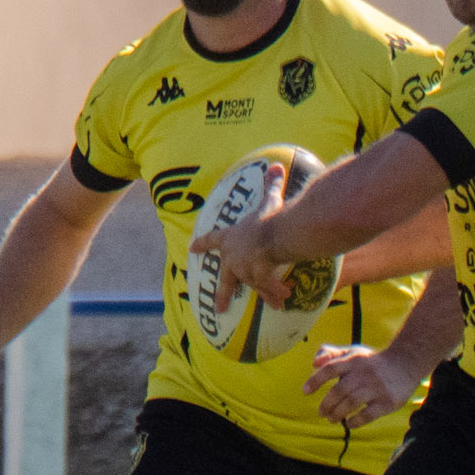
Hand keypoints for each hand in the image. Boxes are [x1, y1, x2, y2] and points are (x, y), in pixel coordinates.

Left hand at [190, 163, 289, 311]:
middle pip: (226, 279)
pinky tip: (283, 301)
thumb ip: (271, 185)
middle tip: (220, 308)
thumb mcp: (269, 200)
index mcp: (230, 238)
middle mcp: (233, 257)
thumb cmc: (268, 217)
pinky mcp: (255, 278)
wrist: (273, 234)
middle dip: (223, 295)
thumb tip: (276, 166)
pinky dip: (275, 294)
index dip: (202, 244)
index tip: (192, 249)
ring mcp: (242, 269)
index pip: (212, 240)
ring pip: (253, 285)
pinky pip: (266, 289)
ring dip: (265, 293)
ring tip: (277, 302)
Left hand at [303, 344, 419, 428]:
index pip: (330, 369)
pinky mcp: (387, 401)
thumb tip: (314, 363)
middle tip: (322, 412)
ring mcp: (376, 388)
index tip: (305, 392)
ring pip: (351, 403)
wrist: (406, 363)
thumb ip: (331, 355)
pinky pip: (367, 415)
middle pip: (339, 390)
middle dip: (326, 404)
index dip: (315, 380)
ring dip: (337, 414)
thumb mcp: (353, 352)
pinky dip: (355, 421)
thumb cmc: (373, 361)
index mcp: (354, 360)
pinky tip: (349, 423)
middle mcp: (364, 373)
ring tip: (332, 419)